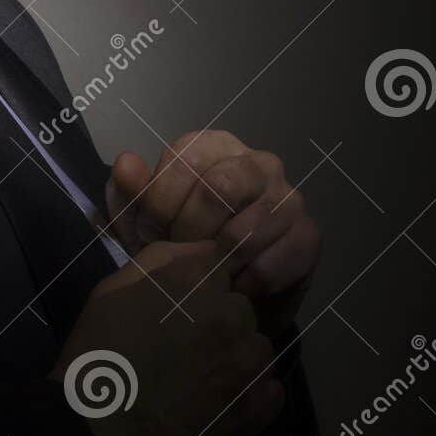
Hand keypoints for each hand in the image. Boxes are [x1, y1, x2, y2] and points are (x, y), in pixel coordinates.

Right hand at [50, 238, 283, 435]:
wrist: (97, 434)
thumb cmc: (97, 355)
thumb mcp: (113, 289)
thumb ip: (162, 258)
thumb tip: (202, 251)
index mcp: (196, 280)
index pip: (218, 266)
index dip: (198, 287)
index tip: (177, 308)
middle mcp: (231, 314)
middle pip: (240, 307)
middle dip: (219, 320)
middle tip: (183, 348)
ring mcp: (248, 364)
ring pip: (256, 348)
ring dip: (236, 357)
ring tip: (199, 380)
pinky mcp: (255, 408)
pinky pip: (269, 389)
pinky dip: (251, 393)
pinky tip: (218, 403)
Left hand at [103, 131, 319, 335]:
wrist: (222, 288)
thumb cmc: (178, 240)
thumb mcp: (141, 219)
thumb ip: (128, 192)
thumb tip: (126, 163)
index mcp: (214, 146)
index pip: (185, 160)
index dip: (159, 203)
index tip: (148, 234)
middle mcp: (257, 163)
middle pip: (218, 189)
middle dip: (187, 232)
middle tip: (176, 257)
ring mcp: (288, 198)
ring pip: (246, 230)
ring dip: (214, 263)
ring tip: (201, 277)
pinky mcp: (308, 236)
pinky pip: (272, 263)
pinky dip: (243, 284)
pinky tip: (230, 288)